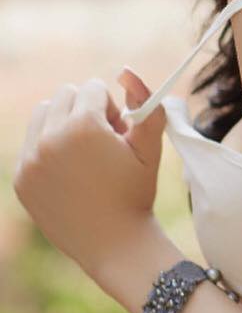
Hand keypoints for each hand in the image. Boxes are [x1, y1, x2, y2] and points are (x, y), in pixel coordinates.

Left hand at [12, 68, 167, 276]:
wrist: (113, 242)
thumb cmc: (137, 190)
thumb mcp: (150, 144)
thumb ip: (146, 101)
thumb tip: (125, 70)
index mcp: (83, 125)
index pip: (92, 88)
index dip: (112, 109)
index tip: (119, 134)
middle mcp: (50, 138)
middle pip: (66, 95)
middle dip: (86, 110)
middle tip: (103, 142)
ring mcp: (31, 160)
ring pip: (44, 113)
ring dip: (64, 122)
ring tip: (85, 153)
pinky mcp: (21, 178)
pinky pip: (31, 142)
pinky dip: (49, 146)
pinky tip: (71, 172)